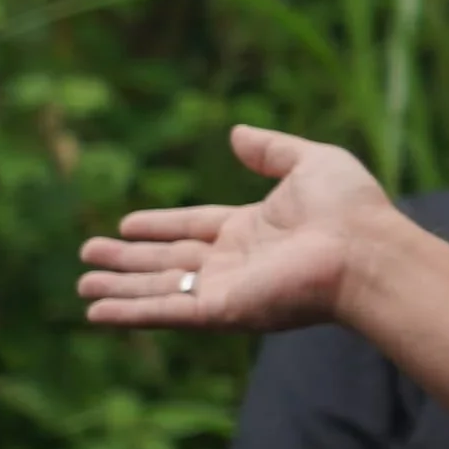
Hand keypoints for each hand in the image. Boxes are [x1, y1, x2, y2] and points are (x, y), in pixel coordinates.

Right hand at [79, 124, 400, 333]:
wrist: (367, 251)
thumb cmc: (350, 208)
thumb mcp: (311, 162)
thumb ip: (272, 150)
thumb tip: (237, 134)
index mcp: (254, 229)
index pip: (195, 226)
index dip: (161, 226)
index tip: (127, 224)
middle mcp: (237, 262)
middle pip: (171, 261)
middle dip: (129, 260)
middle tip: (88, 254)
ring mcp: (227, 289)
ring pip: (160, 289)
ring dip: (120, 288)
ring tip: (82, 284)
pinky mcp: (222, 311)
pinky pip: (166, 312)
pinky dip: (130, 314)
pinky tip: (95, 314)